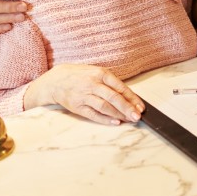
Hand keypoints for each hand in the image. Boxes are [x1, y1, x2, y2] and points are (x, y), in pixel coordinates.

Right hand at [24, 64, 143, 124]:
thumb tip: (129, 97)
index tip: (140, 106)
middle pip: (113, 98)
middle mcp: (93, 84)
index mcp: (100, 74)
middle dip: (127, 108)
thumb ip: (111, 83)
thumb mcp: (96, 73)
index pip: (120, 87)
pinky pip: (93, 114)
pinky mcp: (77, 107)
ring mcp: (84, 96)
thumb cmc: (81, 76)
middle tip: (137, 116)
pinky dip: (105, 119)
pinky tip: (115, 122)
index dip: (132, 98)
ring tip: (129, 119)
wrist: (56, 80)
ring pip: (104, 107)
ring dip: (118, 114)